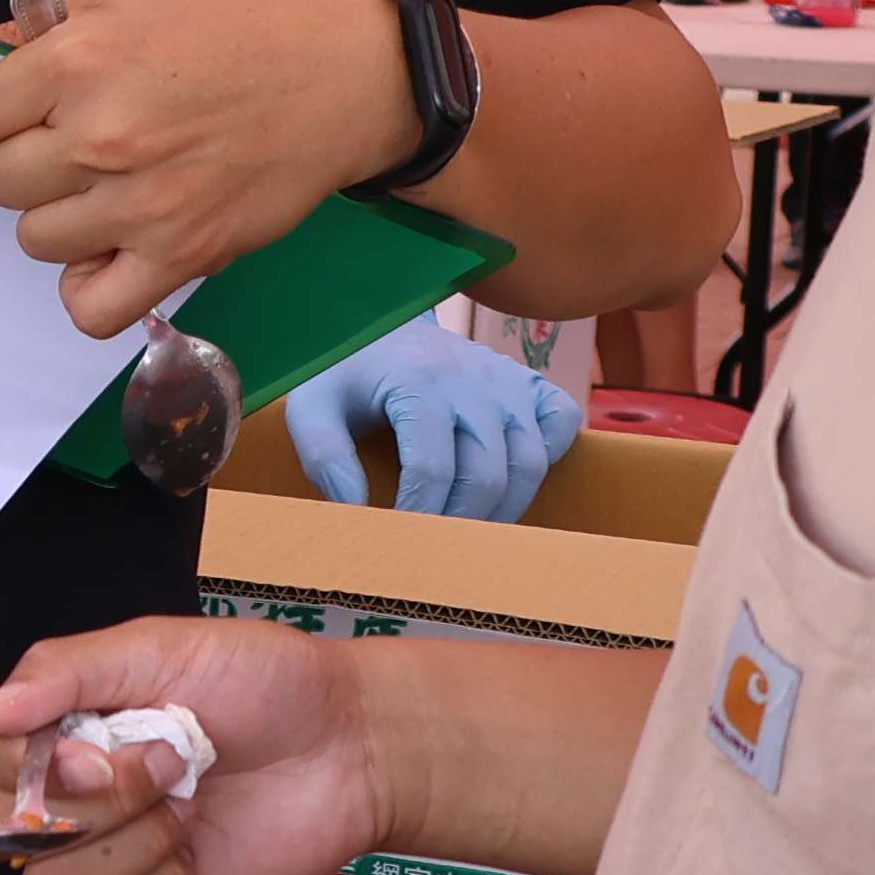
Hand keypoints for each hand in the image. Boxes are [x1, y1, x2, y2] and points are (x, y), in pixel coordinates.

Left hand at [0, 0, 420, 338]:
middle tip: (62, 155)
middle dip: (20, 168)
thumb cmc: (240, 28)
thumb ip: (49, 34)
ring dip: (59, 220)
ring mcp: (139, 203)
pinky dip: (90, 290)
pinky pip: (92, 309)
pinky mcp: (182, 254)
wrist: (346, 74)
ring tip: (103, 192)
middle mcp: (98, 135)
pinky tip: (111, 255)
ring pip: (36, 240)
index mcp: (77, 62)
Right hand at [0, 615, 387, 874]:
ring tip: (183, 808)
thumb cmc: (265, 681)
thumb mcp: (156, 647)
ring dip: (123, 848)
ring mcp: (120, 857)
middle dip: (94, 801)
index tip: (98, 745)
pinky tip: (198, 849)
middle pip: (13, 835)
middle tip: (168, 763)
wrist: (353, 740)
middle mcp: (83, 800)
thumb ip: (60, 673)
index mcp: (68, 734)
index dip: (33, 767)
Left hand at [281, 320, 582, 525]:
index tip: (400, 546)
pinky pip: (561, 424)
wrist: (383, 321)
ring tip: (470, 536)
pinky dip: (549, 458)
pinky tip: (511, 481)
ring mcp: (509, 381)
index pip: (431, 469)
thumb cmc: (346, 372)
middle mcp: (474, 381)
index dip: (419, 517)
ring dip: (505, 509)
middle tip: (437, 553)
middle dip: (462, 524)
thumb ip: (325, 458)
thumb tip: (355, 514)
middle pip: (487, 474)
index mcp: (418, 383)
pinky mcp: (530, 382)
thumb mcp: (312, 407)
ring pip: (530, 461)